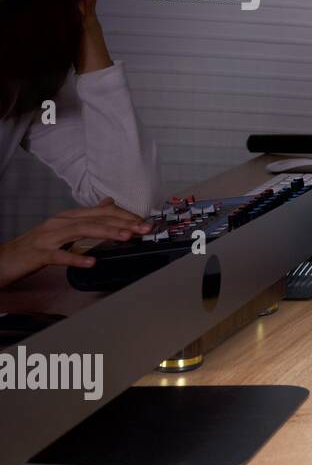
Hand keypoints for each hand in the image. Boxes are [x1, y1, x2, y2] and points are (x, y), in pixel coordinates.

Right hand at [0, 197, 151, 288]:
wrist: (2, 261)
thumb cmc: (34, 247)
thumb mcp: (63, 229)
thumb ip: (87, 217)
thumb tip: (109, 203)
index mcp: (67, 217)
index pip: (101, 211)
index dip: (124, 215)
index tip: (144, 222)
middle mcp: (58, 223)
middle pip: (94, 218)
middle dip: (122, 222)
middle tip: (144, 228)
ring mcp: (47, 237)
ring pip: (80, 231)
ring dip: (106, 233)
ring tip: (126, 237)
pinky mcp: (37, 254)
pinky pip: (58, 256)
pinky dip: (76, 258)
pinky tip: (92, 262)